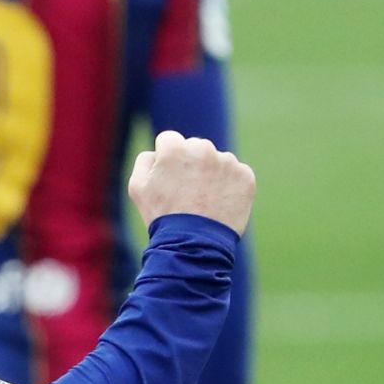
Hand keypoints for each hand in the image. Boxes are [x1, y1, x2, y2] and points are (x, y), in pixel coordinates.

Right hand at [128, 130, 255, 234]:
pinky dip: (229, 186)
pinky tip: (219, 203)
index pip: (169, 140)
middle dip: (190, 164)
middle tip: (187, 191)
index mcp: (175, 147)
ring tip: (204, 200)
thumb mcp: (138, 187)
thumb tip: (156, 152)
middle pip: (195, 147)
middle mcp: (203, 148)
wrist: (193, 244)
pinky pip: (236, 174)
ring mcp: (227, 162)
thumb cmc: (162, 215)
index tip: (169, 178)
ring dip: (211, 174)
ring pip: (217, 160)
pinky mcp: (245, 176)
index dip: (166, 160)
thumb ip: (145, 161)